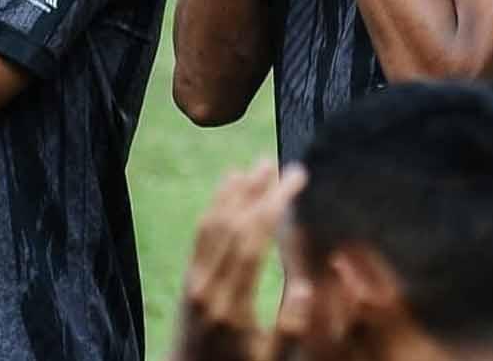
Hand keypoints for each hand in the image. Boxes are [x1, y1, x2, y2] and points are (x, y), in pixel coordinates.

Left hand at [174, 161, 307, 360]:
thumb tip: (305, 285)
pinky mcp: (187, 279)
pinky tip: (228, 188)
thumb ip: (291, 328)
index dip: (274, 205)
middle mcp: (207, 286)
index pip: (253, 241)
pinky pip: (200, 234)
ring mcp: (193, 280)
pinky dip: (215, 206)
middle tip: (280, 164)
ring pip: (213, 225)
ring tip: (256, 166)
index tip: (297, 179)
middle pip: (233, 226)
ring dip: (234, 192)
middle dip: (257, 192)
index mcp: (232, 305)